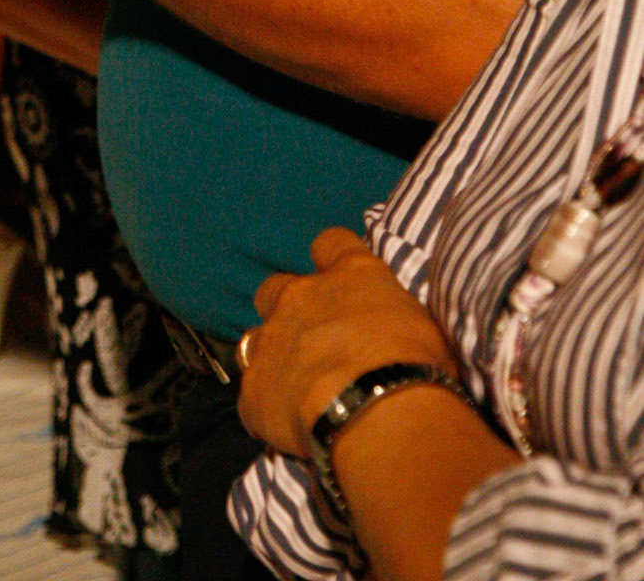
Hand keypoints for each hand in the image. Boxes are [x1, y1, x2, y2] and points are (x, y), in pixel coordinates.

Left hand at [238, 228, 457, 457]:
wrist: (378, 411)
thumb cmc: (416, 363)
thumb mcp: (421, 326)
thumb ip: (391, 318)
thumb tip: (391, 333)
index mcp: (349, 275)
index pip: (331, 243)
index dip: (332, 260)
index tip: (340, 279)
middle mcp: (301, 297)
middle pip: (276, 288)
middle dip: (286, 309)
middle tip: (311, 340)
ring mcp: (271, 341)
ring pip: (254, 339)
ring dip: (271, 357)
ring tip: (294, 388)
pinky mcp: (254, 391)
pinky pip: (253, 400)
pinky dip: (267, 411)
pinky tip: (286, 431)